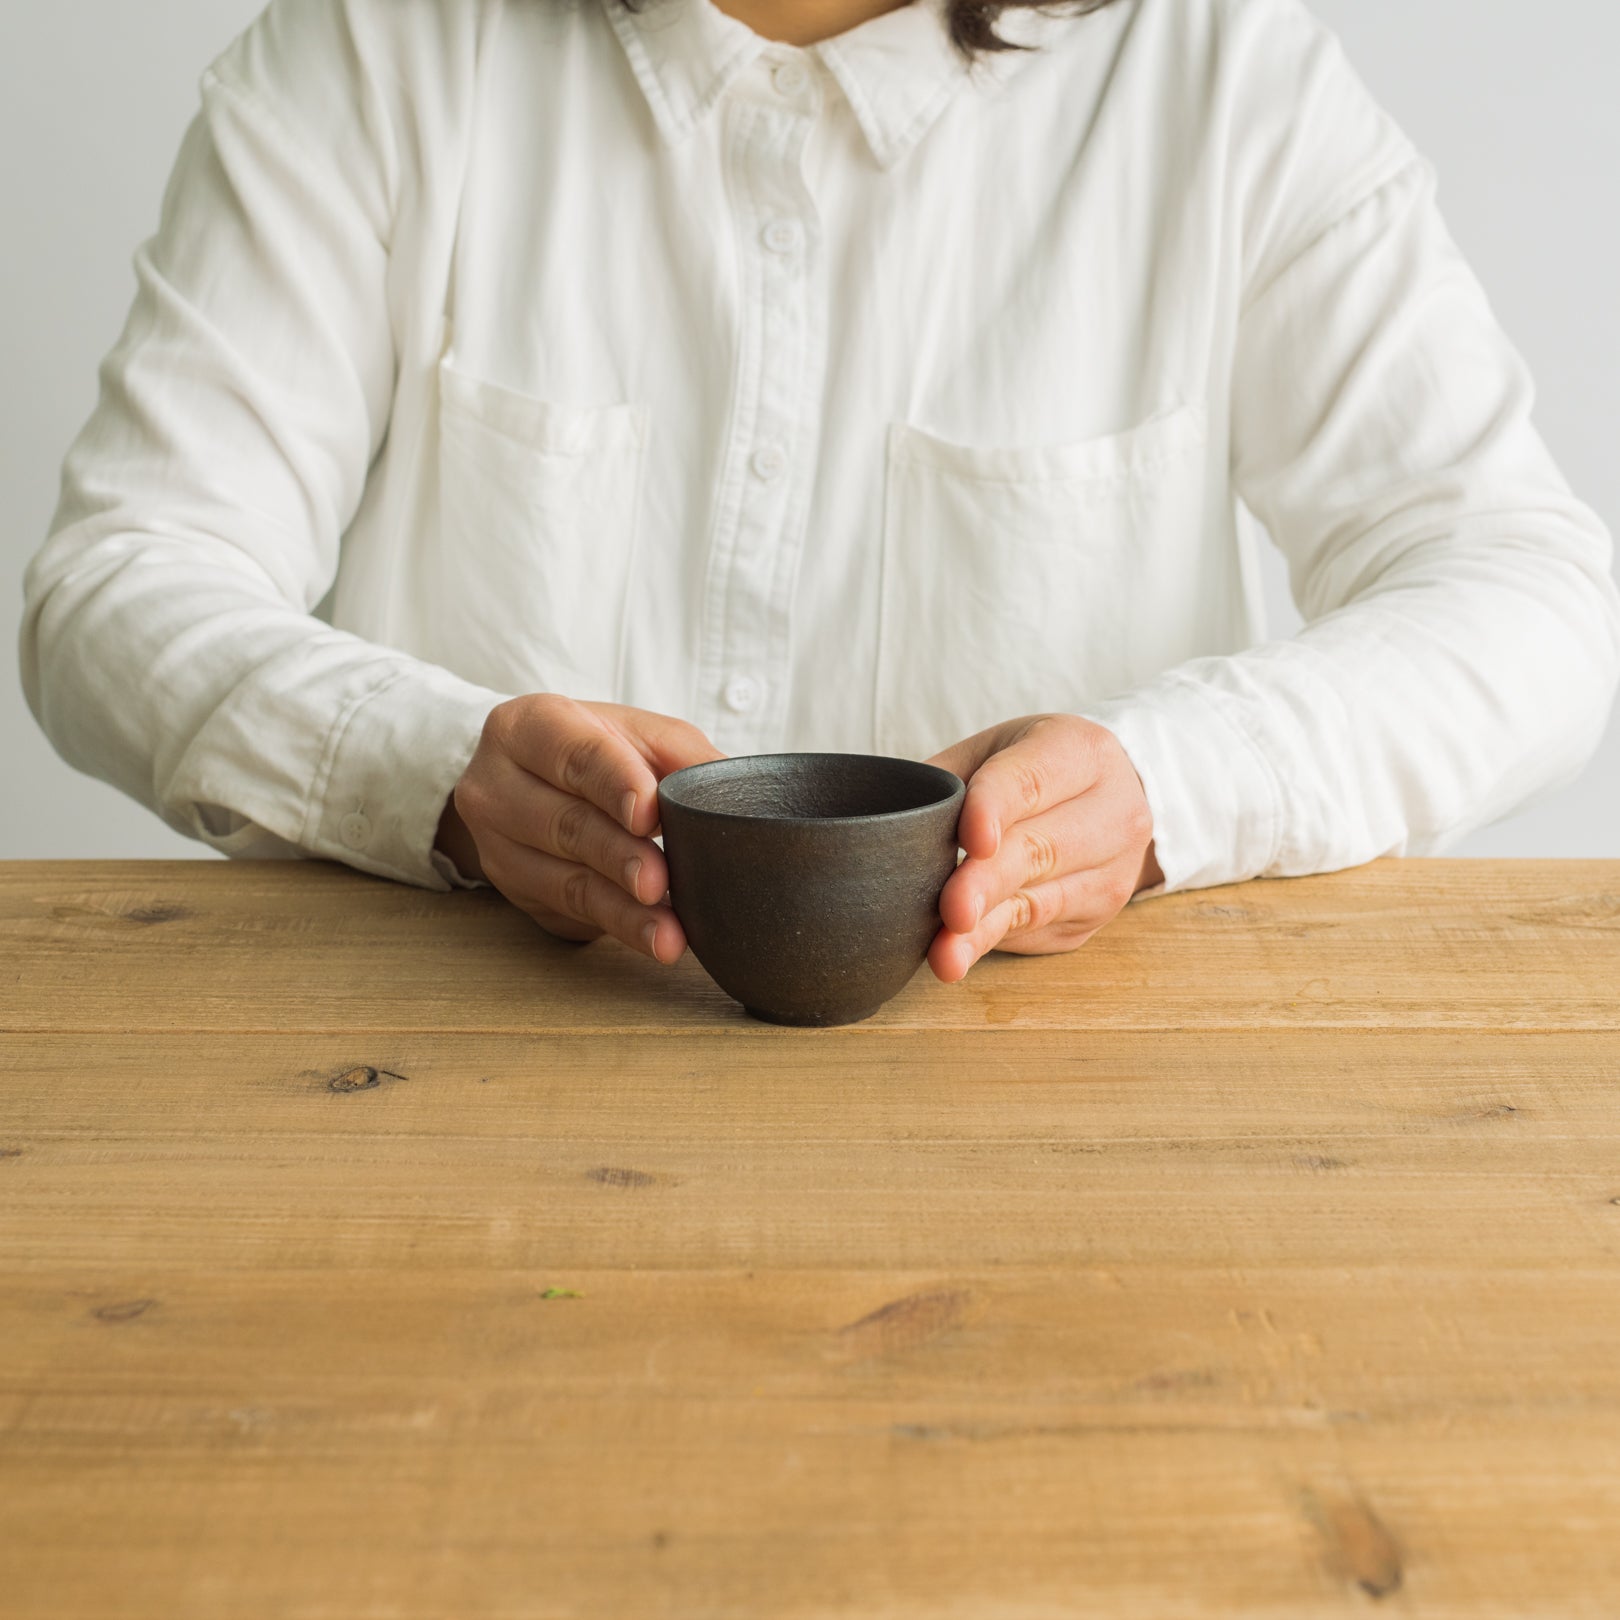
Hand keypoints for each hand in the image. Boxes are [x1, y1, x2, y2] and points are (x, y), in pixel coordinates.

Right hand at [438, 694, 724, 962]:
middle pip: (566, 823)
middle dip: (619, 855)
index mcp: (527, 727)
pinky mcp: (515, 891)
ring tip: (668, 931)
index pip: (574, 756)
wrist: (531, 781)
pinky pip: (572, 912)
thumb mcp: (635, 736)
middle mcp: (496, 785)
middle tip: (660, 880)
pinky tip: (655, 939)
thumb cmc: (593, 751)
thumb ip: (680, 754)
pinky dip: (620, 927)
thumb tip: (729, 791)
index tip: (649, 814)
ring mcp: (497, 844)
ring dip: (624, 910)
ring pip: (567, 881)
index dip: (614, 784)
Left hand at [925, 714, 1161, 982]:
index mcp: (1081, 750)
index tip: (970, 840)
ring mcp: (1112, 868)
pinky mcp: (1098, 913)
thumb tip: (883, 823)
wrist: (1115, 798)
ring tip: (946, 954)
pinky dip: (994, 941)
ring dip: (986, 930)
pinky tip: (960, 952)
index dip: (995, 810)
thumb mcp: (996, 751)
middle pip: (1039, 849)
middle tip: (950, 910)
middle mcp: (1113, 809)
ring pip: (1041, 902)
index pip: (1031, 781)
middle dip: (987, 883)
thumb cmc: (1036, 770)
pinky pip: (1040, 929)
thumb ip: (948, 779)